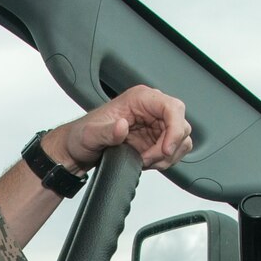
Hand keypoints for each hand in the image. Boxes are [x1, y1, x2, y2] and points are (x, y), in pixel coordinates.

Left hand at [43, 84, 193, 173]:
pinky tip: (147, 162)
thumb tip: (122, 127)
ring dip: (167, 156)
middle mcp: (151, 109)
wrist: (79, 150)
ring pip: (181, 139)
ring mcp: (156, 124)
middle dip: (169, 147)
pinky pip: (174, 150)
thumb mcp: (90, 134)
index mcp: (140, 98)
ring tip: (145, 161)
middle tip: (149, 159)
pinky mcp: (156, 139)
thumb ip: (106, 131)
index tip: (165, 149)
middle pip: (181, 125)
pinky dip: (165, 160)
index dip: (175, 129)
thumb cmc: (82, 136)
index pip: (173, 108)